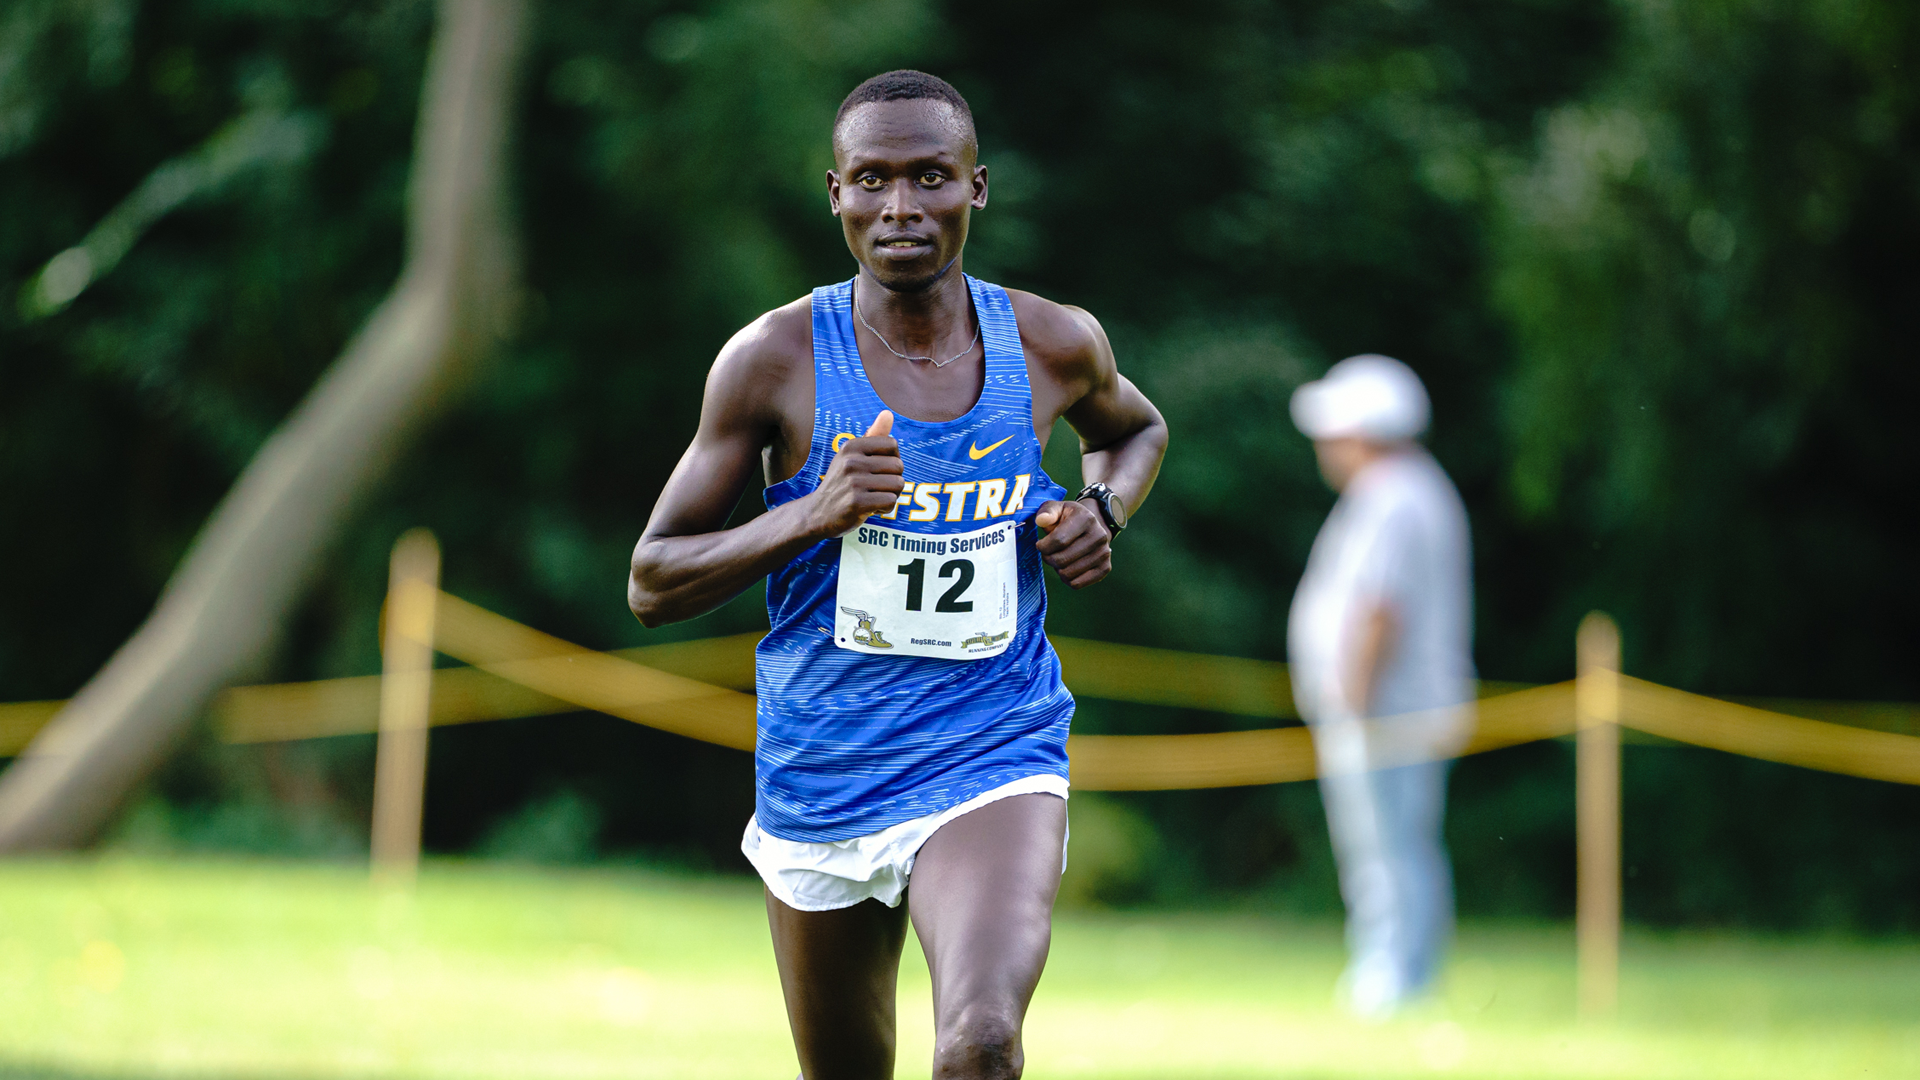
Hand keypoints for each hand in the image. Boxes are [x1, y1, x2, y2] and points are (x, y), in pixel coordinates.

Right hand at [810, 411, 903, 537]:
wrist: (817, 514)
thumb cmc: (841, 483)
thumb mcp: (851, 457)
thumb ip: (873, 436)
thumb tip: (888, 413)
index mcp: (851, 446)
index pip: (892, 444)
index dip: (892, 459)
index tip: (877, 470)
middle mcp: (851, 461)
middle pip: (898, 466)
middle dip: (893, 480)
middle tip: (875, 488)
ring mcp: (853, 482)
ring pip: (898, 484)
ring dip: (891, 495)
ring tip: (874, 497)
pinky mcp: (857, 502)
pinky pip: (891, 501)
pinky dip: (886, 508)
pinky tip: (871, 509)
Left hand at [1034, 497, 1111, 587]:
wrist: (1091, 527)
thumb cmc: (1067, 519)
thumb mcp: (1056, 509)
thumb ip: (1046, 512)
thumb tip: (1041, 520)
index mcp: (1086, 519)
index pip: (1059, 540)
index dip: (1043, 546)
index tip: (1040, 545)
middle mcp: (1099, 535)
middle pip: (1062, 560)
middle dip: (1049, 558)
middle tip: (1049, 553)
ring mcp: (1104, 553)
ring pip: (1068, 574)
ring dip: (1057, 569)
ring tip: (1060, 558)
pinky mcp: (1105, 568)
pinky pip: (1077, 584)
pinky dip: (1067, 580)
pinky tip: (1068, 568)